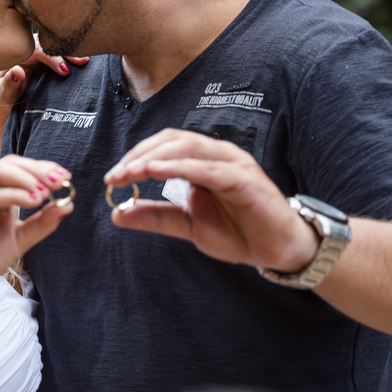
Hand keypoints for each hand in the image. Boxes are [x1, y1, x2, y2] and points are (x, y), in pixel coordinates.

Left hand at [0, 35, 88, 155]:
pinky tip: (83, 63)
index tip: (65, 71)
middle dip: (66, 51)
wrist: (9, 110)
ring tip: (86, 61)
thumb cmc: (5, 103)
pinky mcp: (47, 65)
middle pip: (48, 45)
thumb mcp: (4, 97)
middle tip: (83, 61)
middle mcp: (28, 54)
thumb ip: (9, 85)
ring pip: (56, 49)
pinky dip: (71, 59)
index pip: (35, 50)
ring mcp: (39, 59)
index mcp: (16, 57)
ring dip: (71, 54)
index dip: (51, 57)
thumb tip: (18, 71)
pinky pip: (60, 57)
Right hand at [0, 156, 72, 302]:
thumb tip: (68, 206)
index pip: (20, 169)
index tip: (66, 177)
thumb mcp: (20, 240)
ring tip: (46, 192)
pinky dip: (14, 194)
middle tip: (60, 180)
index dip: (43, 168)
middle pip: (10, 164)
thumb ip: (41, 223)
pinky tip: (33, 201)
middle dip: (37, 169)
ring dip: (25, 177)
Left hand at [104, 129, 318, 271]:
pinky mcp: (245, 179)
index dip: (136, 155)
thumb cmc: (239, 233)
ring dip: (156, 157)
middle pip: (173, 140)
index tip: (113, 176)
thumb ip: (156, 217)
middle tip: (117, 174)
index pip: (164, 146)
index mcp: (203, 161)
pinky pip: (209, 169)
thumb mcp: (188, 225)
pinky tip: (158, 172)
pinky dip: (181, 167)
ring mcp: (232, 164)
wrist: (278, 251)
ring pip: (189, 148)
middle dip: (140, 154)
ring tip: (132, 171)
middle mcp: (217, 155)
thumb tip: (118, 213)